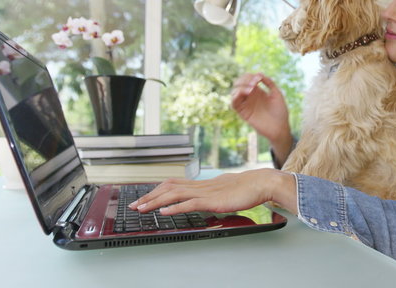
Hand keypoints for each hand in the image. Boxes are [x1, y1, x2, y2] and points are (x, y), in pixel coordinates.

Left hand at [128, 169, 297, 215]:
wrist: (260, 183)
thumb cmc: (246, 188)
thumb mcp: (224, 191)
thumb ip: (212, 195)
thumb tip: (205, 200)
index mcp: (202, 184)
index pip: (173, 183)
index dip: (157, 190)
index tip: (145, 198)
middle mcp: (200, 185)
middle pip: (168, 187)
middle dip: (149, 196)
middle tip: (135, 205)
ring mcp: (205, 192)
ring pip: (174, 194)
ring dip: (156, 201)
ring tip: (142, 208)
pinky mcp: (212, 200)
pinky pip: (190, 203)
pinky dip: (175, 207)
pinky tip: (165, 212)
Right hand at [231, 73, 293, 161]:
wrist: (280, 128)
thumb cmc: (280, 112)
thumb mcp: (277, 94)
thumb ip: (269, 83)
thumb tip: (259, 74)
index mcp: (257, 91)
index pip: (247, 79)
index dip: (251, 76)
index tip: (259, 78)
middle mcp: (250, 97)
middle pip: (239, 83)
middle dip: (245, 79)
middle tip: (254, 83)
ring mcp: (246, 104)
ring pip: (234, 91)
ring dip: (241, 87)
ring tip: (251, 89)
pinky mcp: (243, 112)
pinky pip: (233, 103)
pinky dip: (235, 96)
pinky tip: (245, 93)